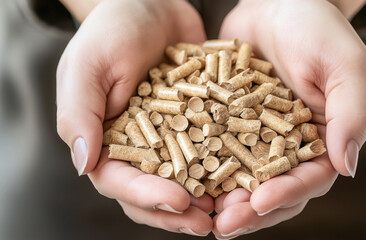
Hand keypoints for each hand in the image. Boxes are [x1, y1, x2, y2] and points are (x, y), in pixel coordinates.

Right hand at [56, 0, 212, 234]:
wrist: (149, 5)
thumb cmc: (111, 31)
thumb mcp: (87, 66)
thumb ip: (80, 115)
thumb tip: (84, 165)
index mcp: (105, 141)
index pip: (121, 182)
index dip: (148, 196)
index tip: (179, 202)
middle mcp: (138, 146)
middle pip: (155, 191)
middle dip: (179, 211)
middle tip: (208, 222)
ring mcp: (169, 137)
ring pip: (185, 178)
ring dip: (206, 197)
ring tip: (231, 209)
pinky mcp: (196, 123)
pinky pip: (210, 149)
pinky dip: (226, 166)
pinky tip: (247, 175)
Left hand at [213, 0, 365, 237]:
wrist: (276, 1)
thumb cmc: (317, 28)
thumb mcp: (345, 65)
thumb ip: (352, 115)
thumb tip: (347, 167)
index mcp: (320, 138)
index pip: (308, 178)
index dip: (287, 194)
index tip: (261, 202)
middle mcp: (287, 143)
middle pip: (271, 187)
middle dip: (249, 209)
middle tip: (224, 225)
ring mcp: (254, 134)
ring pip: (239, 176)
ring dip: (222, 197)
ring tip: (200, 211)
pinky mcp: (226, 119)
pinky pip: (213, 147)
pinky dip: (201, 165)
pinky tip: (183, 178)